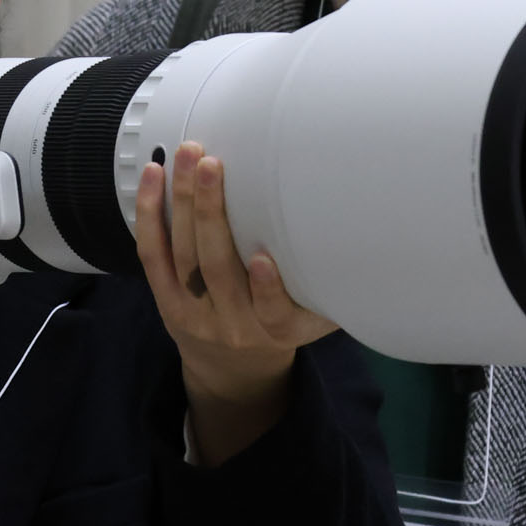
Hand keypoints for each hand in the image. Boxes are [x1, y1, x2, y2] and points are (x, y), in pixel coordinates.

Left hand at [134, 142, 336, 465]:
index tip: (265, 258)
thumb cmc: (281, 325)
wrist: (232, 369)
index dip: (267, 289)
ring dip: (182, 200)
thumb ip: (333, 286)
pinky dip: (150, 214)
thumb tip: (375, 234)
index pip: (272, 313)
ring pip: (183, 254)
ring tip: (188, 157)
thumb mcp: (314, 315)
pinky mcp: (163, 299)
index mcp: (277, 330)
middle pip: (216, 268)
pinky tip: (155, 176)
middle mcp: (232, 323)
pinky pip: (153, 254)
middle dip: (211, 212)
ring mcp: (193, 312)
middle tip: (212, 164)